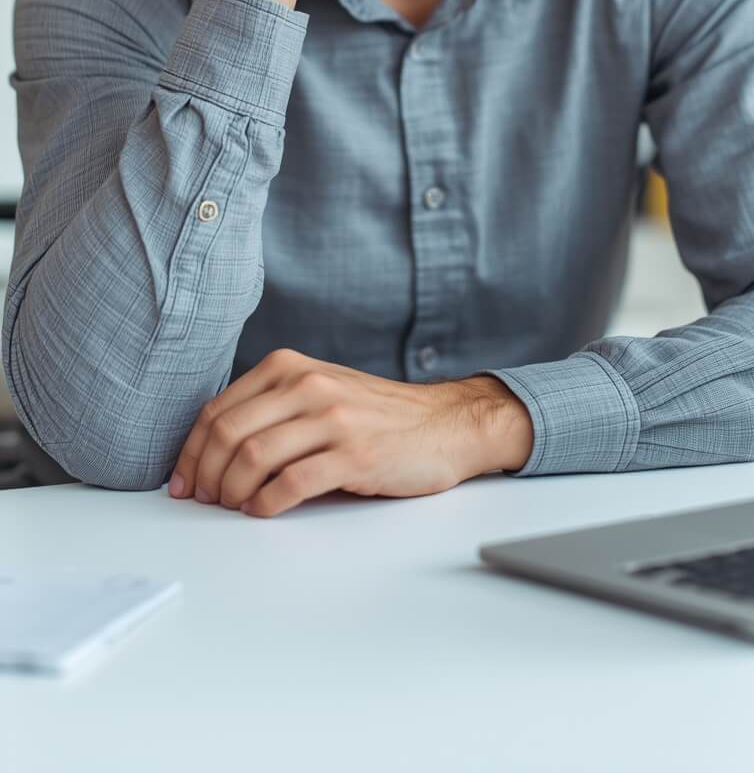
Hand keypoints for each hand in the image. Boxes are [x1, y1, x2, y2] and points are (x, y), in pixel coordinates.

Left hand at [167, 349, 533, 517]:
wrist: (444, 423)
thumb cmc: (377, 415)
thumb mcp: (319, 390)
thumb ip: (272, 405)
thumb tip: (212, 449)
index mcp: (290, 366)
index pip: (218, 410)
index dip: (191, 452)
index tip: (184, 482)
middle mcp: (308, 385)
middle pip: (229, 434)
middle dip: (206, 476)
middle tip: (205, 501)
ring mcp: (332, 418)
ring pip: (253, 459)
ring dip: (232, 494)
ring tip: (234, 507)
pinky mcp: (354, 455)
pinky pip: (291, 484)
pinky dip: (266, 505)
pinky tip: (264, 511)